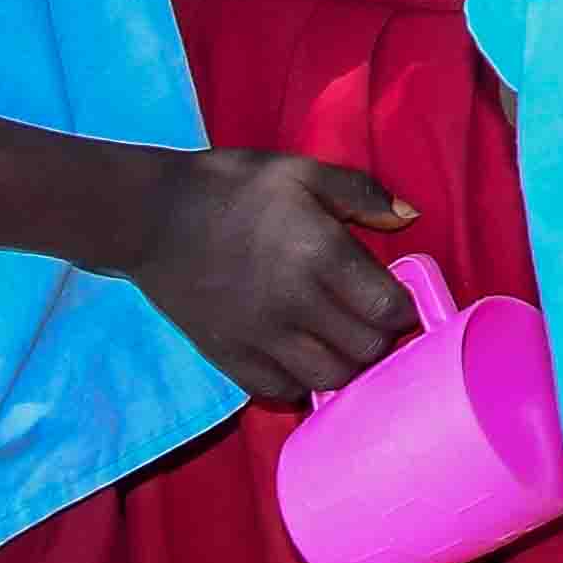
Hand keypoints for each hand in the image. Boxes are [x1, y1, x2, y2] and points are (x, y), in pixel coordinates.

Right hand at [125, 149, 417, 401]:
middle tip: (370, 319)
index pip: (388, 310)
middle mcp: (296, 305)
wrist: (152, 216)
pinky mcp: (229, 358)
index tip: (396, 297)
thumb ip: (362, 194)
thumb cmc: (233, 187)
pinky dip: (300, 380)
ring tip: (339, 340)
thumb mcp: (302, 171)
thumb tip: (410, 218)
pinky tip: (300, 354)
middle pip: (366, 351)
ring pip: (328, 379)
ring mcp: (260, 338)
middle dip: (380, 337)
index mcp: (321, 255)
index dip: (403, 308)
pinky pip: (280, 390)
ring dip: (345, 364)